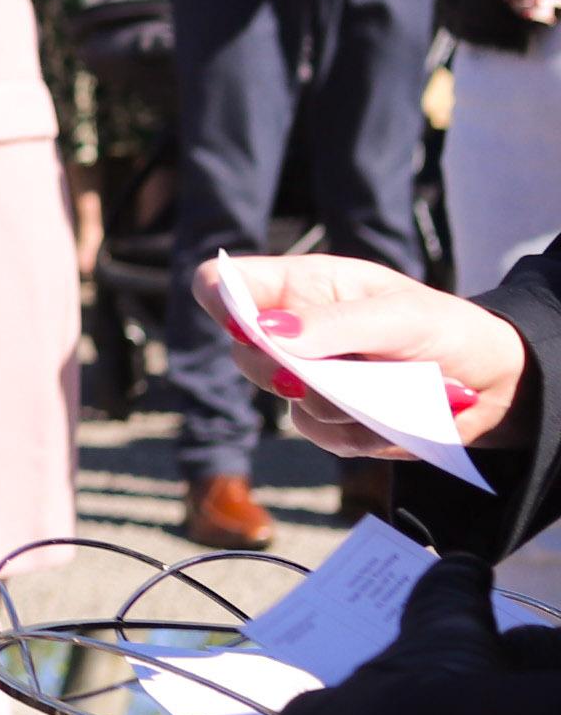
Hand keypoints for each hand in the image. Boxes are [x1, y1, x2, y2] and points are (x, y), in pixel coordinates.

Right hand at [189, 252, 529, 457]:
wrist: (494, 385)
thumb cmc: (448, 330)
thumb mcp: (401, 317)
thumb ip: (333, 323)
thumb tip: (267, 330)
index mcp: (303, 285)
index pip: (223, 282)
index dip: (221, 301)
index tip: (250, 328)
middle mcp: (295, 329)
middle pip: (243, 350)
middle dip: (288, 366)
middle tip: (335, 368)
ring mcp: (308, 376)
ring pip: (282, 397)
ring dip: (336, 400)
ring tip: (389, 389)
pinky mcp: (327, 419)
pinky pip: (317, 432)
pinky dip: (356, 431)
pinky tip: (390, 418)